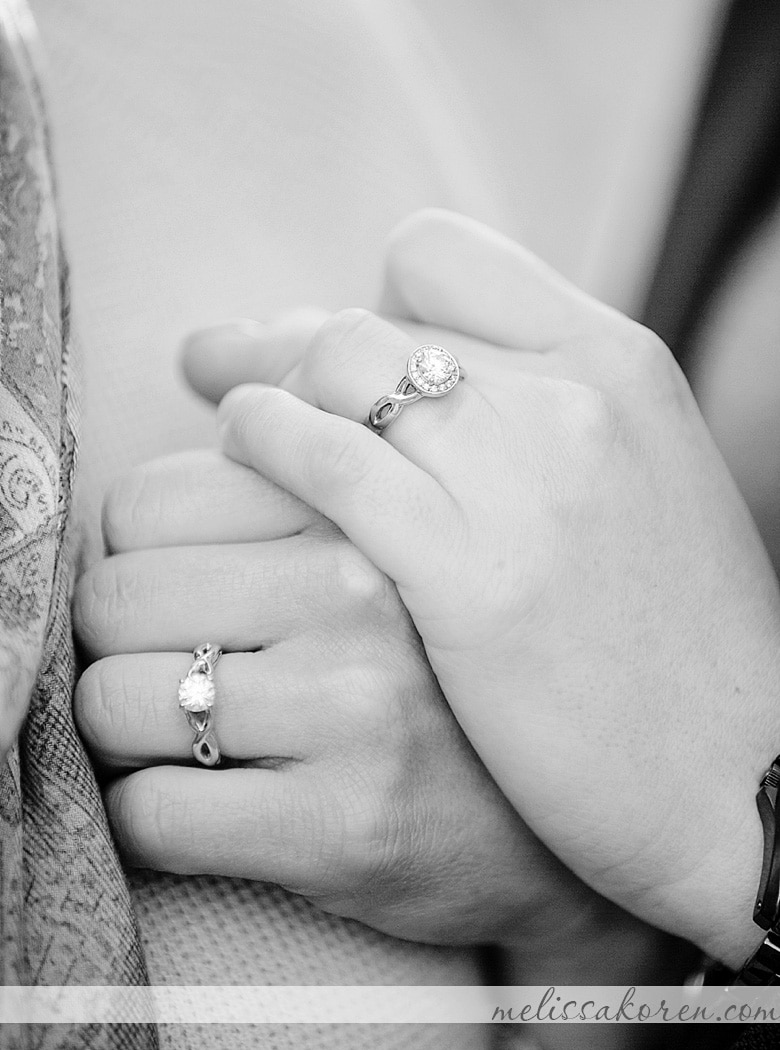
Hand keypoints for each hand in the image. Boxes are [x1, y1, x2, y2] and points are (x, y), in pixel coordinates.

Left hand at [73, 448, 602, 947]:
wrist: (575, 809)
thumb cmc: (454, 664)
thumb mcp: (406, 529)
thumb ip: (309, 457)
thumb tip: (192, 366)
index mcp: (362, 503)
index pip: (145, 501)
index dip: (139, 556)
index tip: (177, 590)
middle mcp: (362, 590)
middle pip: (114, 595)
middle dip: (121, 643)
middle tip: (169, 665)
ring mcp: (355, 709)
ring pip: (112, 701)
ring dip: (125, 730)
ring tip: (181, 732)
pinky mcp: (345, 825)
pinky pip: (151, 815)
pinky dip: (145, 818)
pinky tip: (201, 803)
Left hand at [213, 209, 779, 968]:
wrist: (741, 776)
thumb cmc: (675, 640)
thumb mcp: (633, 480)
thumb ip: (533, 413)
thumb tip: (401, 376)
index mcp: (618, 361)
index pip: (441, 257)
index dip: (373, 299)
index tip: (345, 358)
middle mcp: (572, 398)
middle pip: (371, 318)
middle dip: (291, 348)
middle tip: (235, 373)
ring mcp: (522, 479)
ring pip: (337, 366)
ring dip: (266, 393)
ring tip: (235, 427)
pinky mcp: (467, 570)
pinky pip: (326, 460)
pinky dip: (264, 444)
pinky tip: (243, 460)